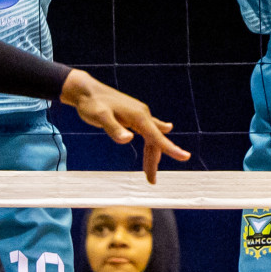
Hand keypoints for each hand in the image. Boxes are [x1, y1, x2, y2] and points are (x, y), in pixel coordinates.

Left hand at [61, 68, 190, 182]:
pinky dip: (151, 143)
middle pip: (154, 141)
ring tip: (149, 175)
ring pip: (151, 138)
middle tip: (151, 181)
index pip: (156, 136)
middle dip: (154, 161)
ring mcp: (139, 114)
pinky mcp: (134, 116)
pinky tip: (159, 141)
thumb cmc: (92, 104)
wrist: (86, 90)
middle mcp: (143, 114)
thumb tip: (129, 139)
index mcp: (138, 116)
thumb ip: (113, 128)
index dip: (170, 148)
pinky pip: (148, 132)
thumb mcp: (99, 116)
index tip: (185, 157)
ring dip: (152, 155)